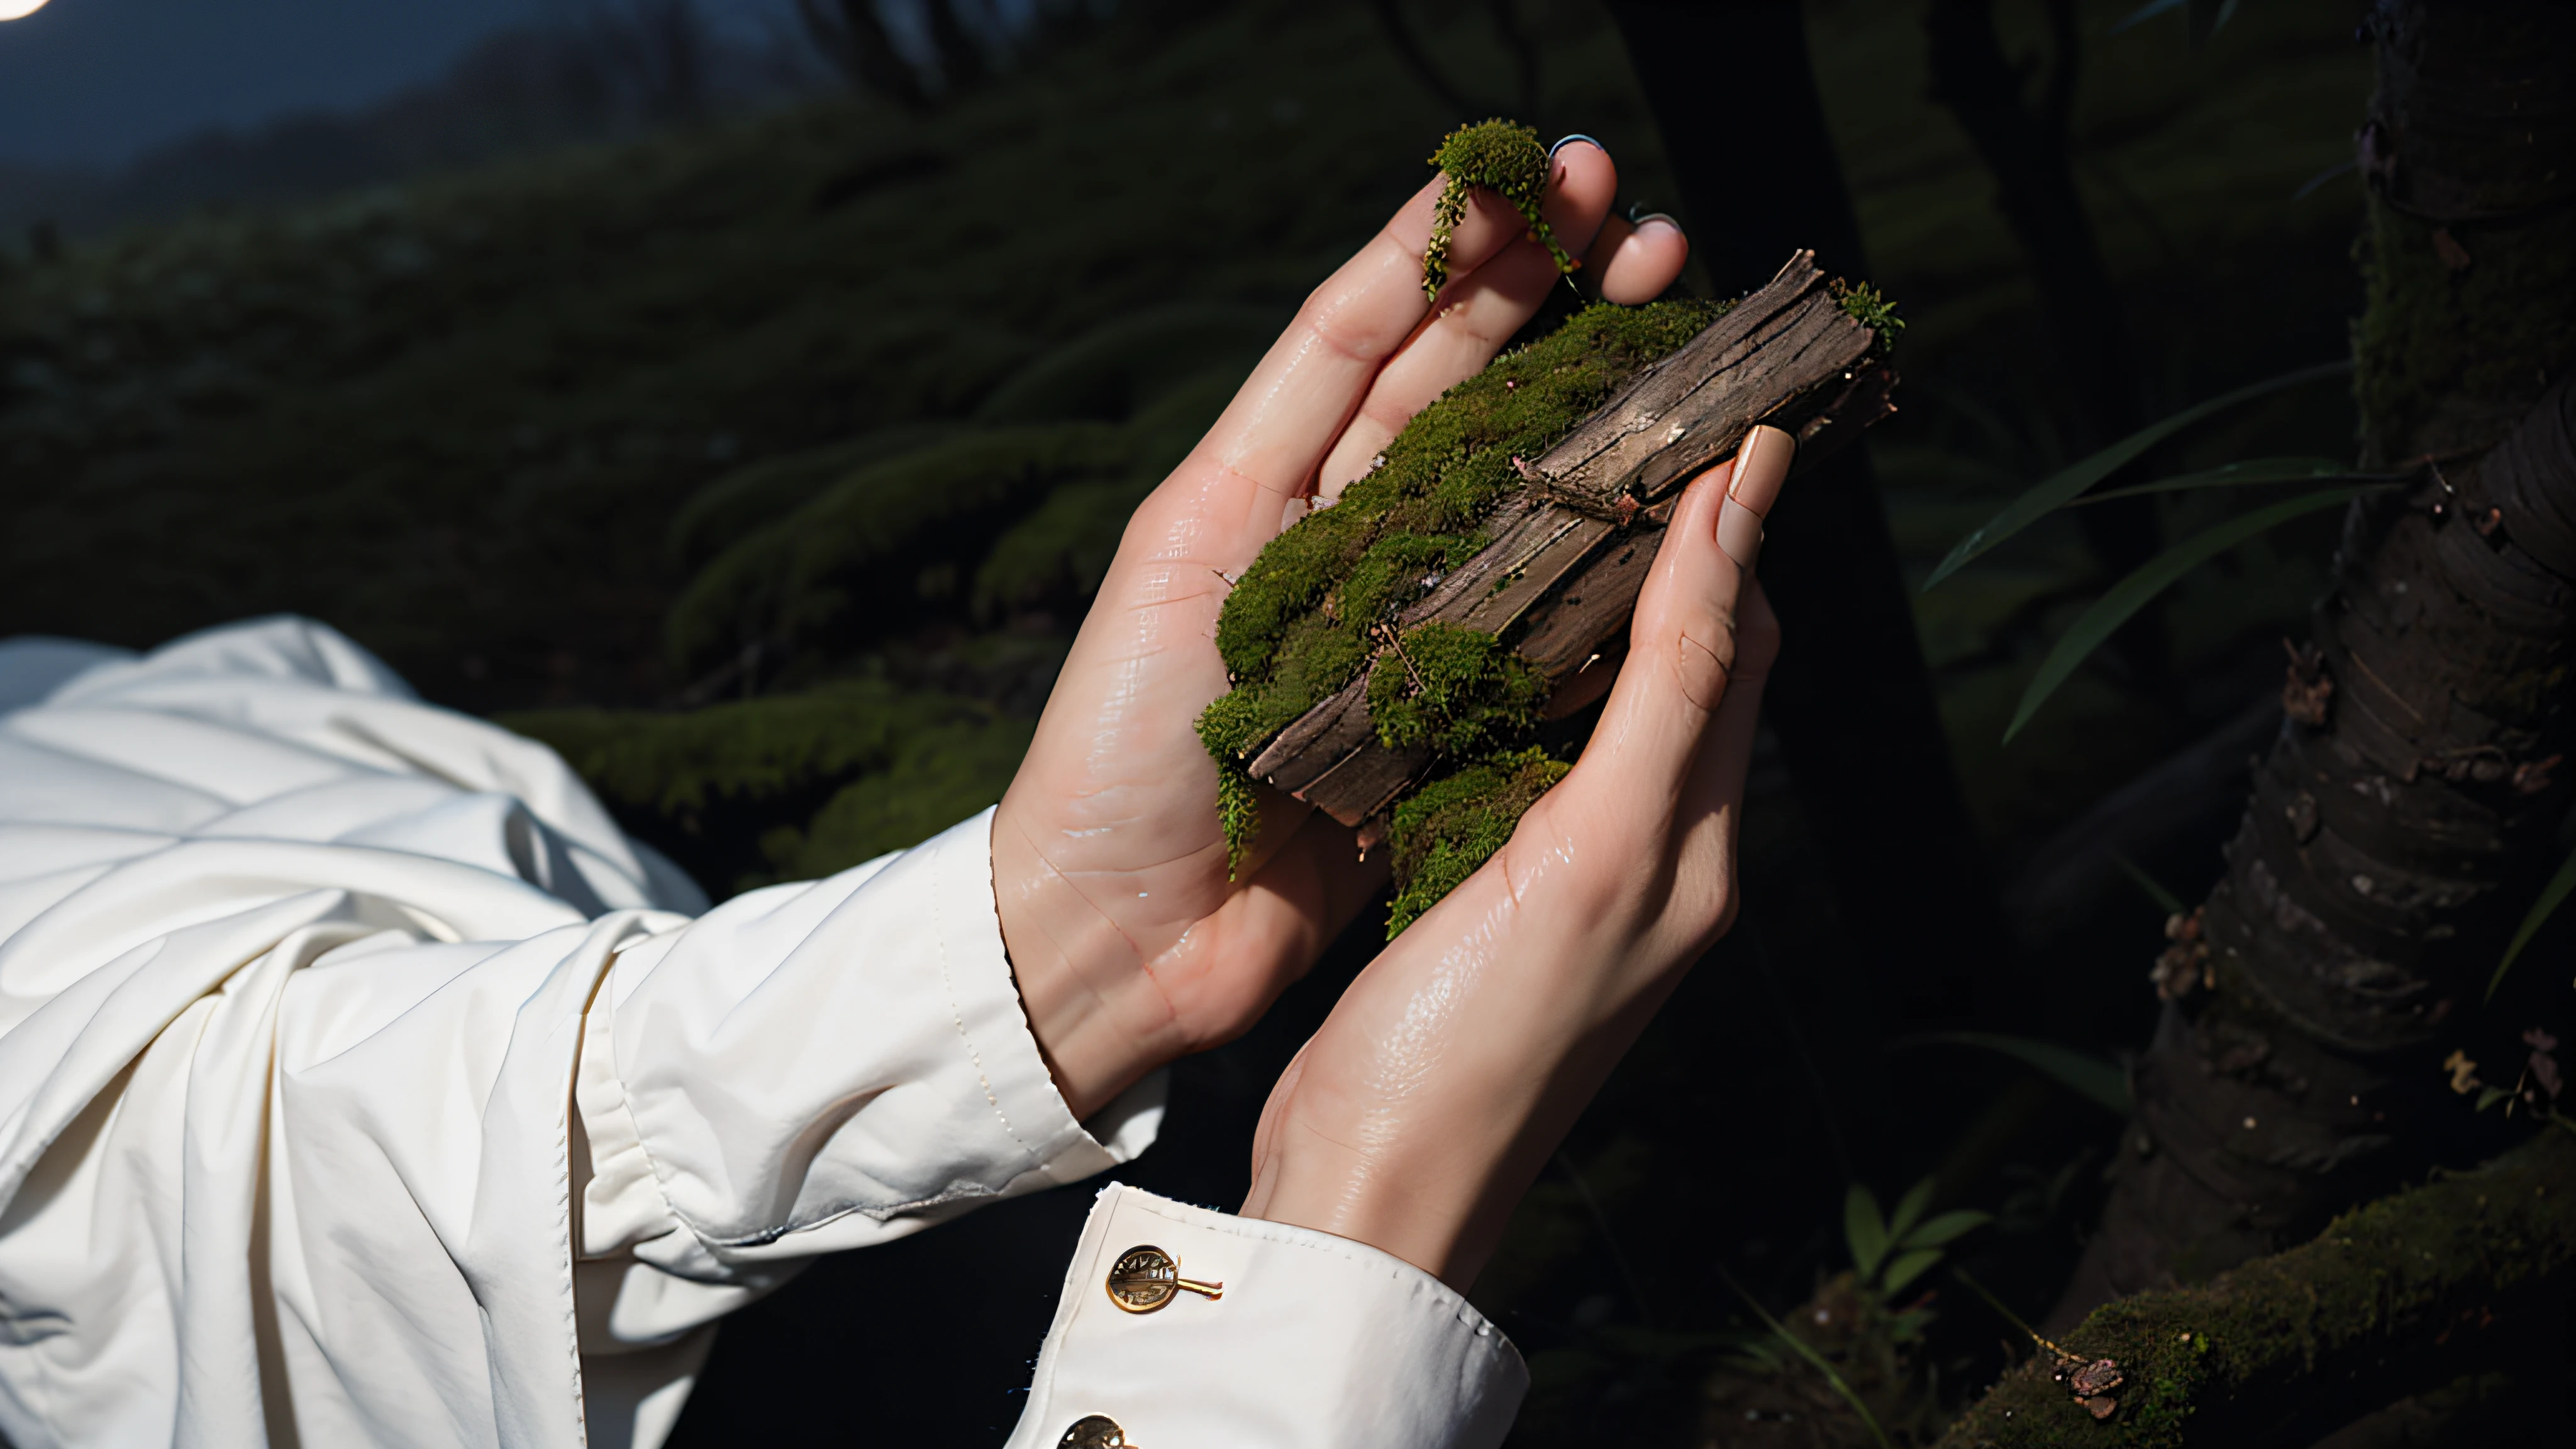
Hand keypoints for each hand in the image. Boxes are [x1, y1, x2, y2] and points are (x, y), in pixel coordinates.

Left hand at [993, 141, 1690, 1118]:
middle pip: (1470, 384)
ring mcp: (1407, 619)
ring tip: (1679, 313)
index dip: (1473, 244)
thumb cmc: (1119, 739)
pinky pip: (1543, 620)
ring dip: (1599, 397)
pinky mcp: (1450, 712)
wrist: (1119, 931)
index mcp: (1276, 477)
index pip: (1387, 328)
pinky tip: (1676, 496)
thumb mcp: (1190, 547)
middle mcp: (1349, 533)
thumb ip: (1287, 420)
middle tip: (1658, 225)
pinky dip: (1608, 555)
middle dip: (1559, 292)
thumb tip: (1383, 285)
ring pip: (1521, 482)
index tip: (1561, 172)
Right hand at [1238, 425, 1791, 1287]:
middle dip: (1659, 543)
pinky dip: (1511, 674)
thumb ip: (1671, 687)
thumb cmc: (1473, 1040)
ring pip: (1601, 699)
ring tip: (1528, 496)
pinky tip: (1457, 630)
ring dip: (1581, 600)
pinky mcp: (1495, 892)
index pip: (1741, 641)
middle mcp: (1658, 855)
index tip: (1696, 406)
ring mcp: (1575, 876)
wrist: (1364, 1187)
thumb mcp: (1593, 849)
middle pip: (1683, 661)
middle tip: (1606, 425)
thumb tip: (1733, 517)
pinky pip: (1528, 752)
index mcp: (1699, 842)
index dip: (1726, 523)